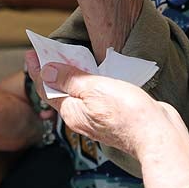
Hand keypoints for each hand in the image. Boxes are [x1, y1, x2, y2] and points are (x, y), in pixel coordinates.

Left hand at [26, 54, 188, 187]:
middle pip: (60, 92)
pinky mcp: (113, 116)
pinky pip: (94, 97)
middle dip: (52, 73)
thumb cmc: (127, 113)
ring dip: (70, 77)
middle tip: (46, 52)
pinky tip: (94, 75)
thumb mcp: (94, 89)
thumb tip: (46, 71)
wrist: (157, 135)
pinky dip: (88, 84)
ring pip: (77, 95)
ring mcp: (97, 119)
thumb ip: (69, 80)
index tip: (32, 53)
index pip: (47, 89)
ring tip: (67, 60)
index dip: (38, 70)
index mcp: (71, 112)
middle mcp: (81, 118)